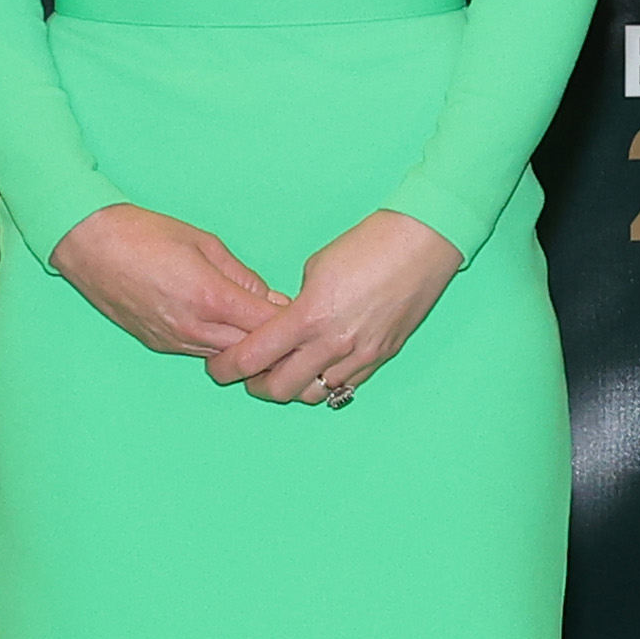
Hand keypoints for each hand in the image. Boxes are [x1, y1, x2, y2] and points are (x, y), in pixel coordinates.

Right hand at [52, 204, 283, 361]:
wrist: (89, 244)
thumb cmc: (144, 234)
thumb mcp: (204, 243)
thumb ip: (241, 276)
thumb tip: (271, 298)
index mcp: (210, 297)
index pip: (266, 326)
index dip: (290, 324)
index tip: (307, 316)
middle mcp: (193, 327)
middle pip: (250, 350)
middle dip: (274, 343)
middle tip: (294, 332)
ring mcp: (174, 340)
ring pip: (226, 357)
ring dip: (246, 347)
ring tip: (264, 333)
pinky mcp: (159, 344)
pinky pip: (201, 352)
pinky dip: (220, 344)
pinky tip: (228, 330)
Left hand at [208, 210, 465, 406]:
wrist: (421, 244)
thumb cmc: (368, 245)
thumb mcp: (316, 268)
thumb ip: (296, 305)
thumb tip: (286, 324)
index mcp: (309, 317)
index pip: (254, 357)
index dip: (228, 367)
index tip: (217, 367)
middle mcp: (333, 344)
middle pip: (280, 388)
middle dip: (256, 385)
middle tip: (248, 374)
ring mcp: (360, 355)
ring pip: (313, 394)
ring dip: (291, 388)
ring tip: (283, 371)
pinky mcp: (381, 357)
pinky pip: (344, 386)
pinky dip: (323, 382)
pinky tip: (316, 368)